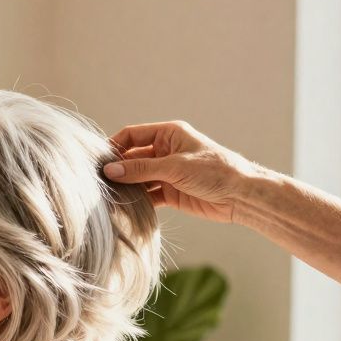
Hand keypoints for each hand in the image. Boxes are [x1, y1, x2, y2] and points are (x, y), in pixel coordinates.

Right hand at [102, 121, 259, 224]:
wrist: (240, 196)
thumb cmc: (214, 171)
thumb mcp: (175, 167)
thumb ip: (141, 169)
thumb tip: (110, 171)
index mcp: (168, 134)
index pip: (132, 136)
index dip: (115, 146)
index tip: (99, 161)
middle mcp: (166, 151)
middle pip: (132, 158)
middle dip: (118, 169)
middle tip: (100, 182)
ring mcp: (167, 172)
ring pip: (138, 178)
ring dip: (126, 186)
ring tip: (109, 196)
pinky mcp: (170, 192)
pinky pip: (146, 194)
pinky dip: (136, 200)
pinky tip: (124, 207)